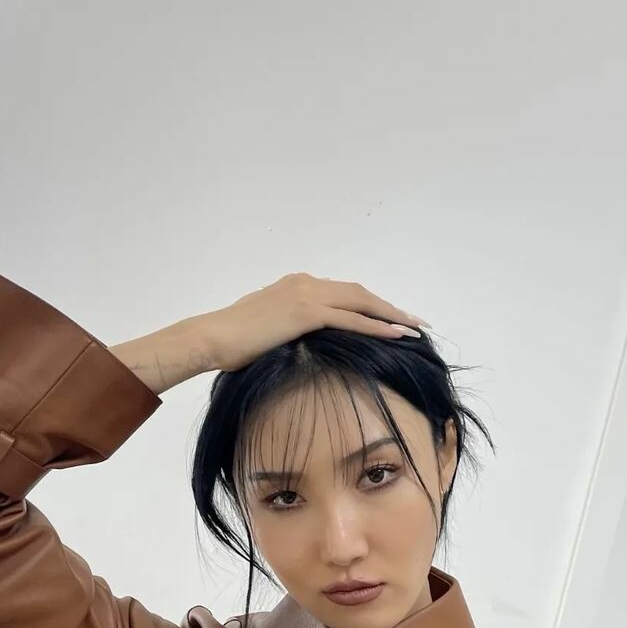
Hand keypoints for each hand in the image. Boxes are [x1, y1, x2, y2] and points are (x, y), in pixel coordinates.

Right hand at [202, 272, 428, 374]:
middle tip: (416, 323)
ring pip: (360, 302)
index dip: (371, 306)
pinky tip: (395, 336)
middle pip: (359, 294)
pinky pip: (350, 319)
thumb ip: (286, 329)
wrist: (210, 338)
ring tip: (414, 330)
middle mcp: (305, 284)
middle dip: (390, 308)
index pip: (343, 294)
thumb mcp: (264, 330)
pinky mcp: (305, 313)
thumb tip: (297, 343)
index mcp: (297, 286)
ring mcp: (306, 295)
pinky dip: (376, 326)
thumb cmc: (230, 342)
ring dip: (391, 316)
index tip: (391, 319)